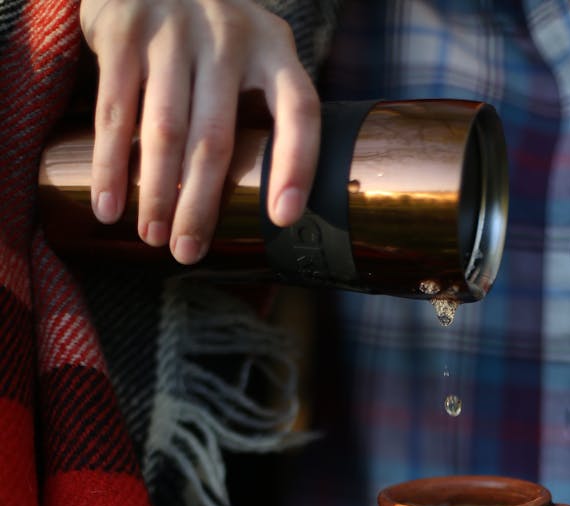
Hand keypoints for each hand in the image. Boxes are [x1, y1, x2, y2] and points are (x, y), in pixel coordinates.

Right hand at [80, 0, 320, 263]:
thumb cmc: (210, 34)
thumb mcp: (251, 53)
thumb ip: (263, 108)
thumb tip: (274, 210)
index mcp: (274, 48)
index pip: (298, 111)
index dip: (295, 165)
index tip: (283, 218)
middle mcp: (229, 35)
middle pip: (216, 137)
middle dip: (200, 204)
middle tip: (188, 252)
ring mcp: (174, 29)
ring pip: (166, 129)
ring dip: (156, 193)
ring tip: (153, 238)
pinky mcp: (123, 29)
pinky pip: (115, 110)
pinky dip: (110, 164)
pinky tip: (110, 206)